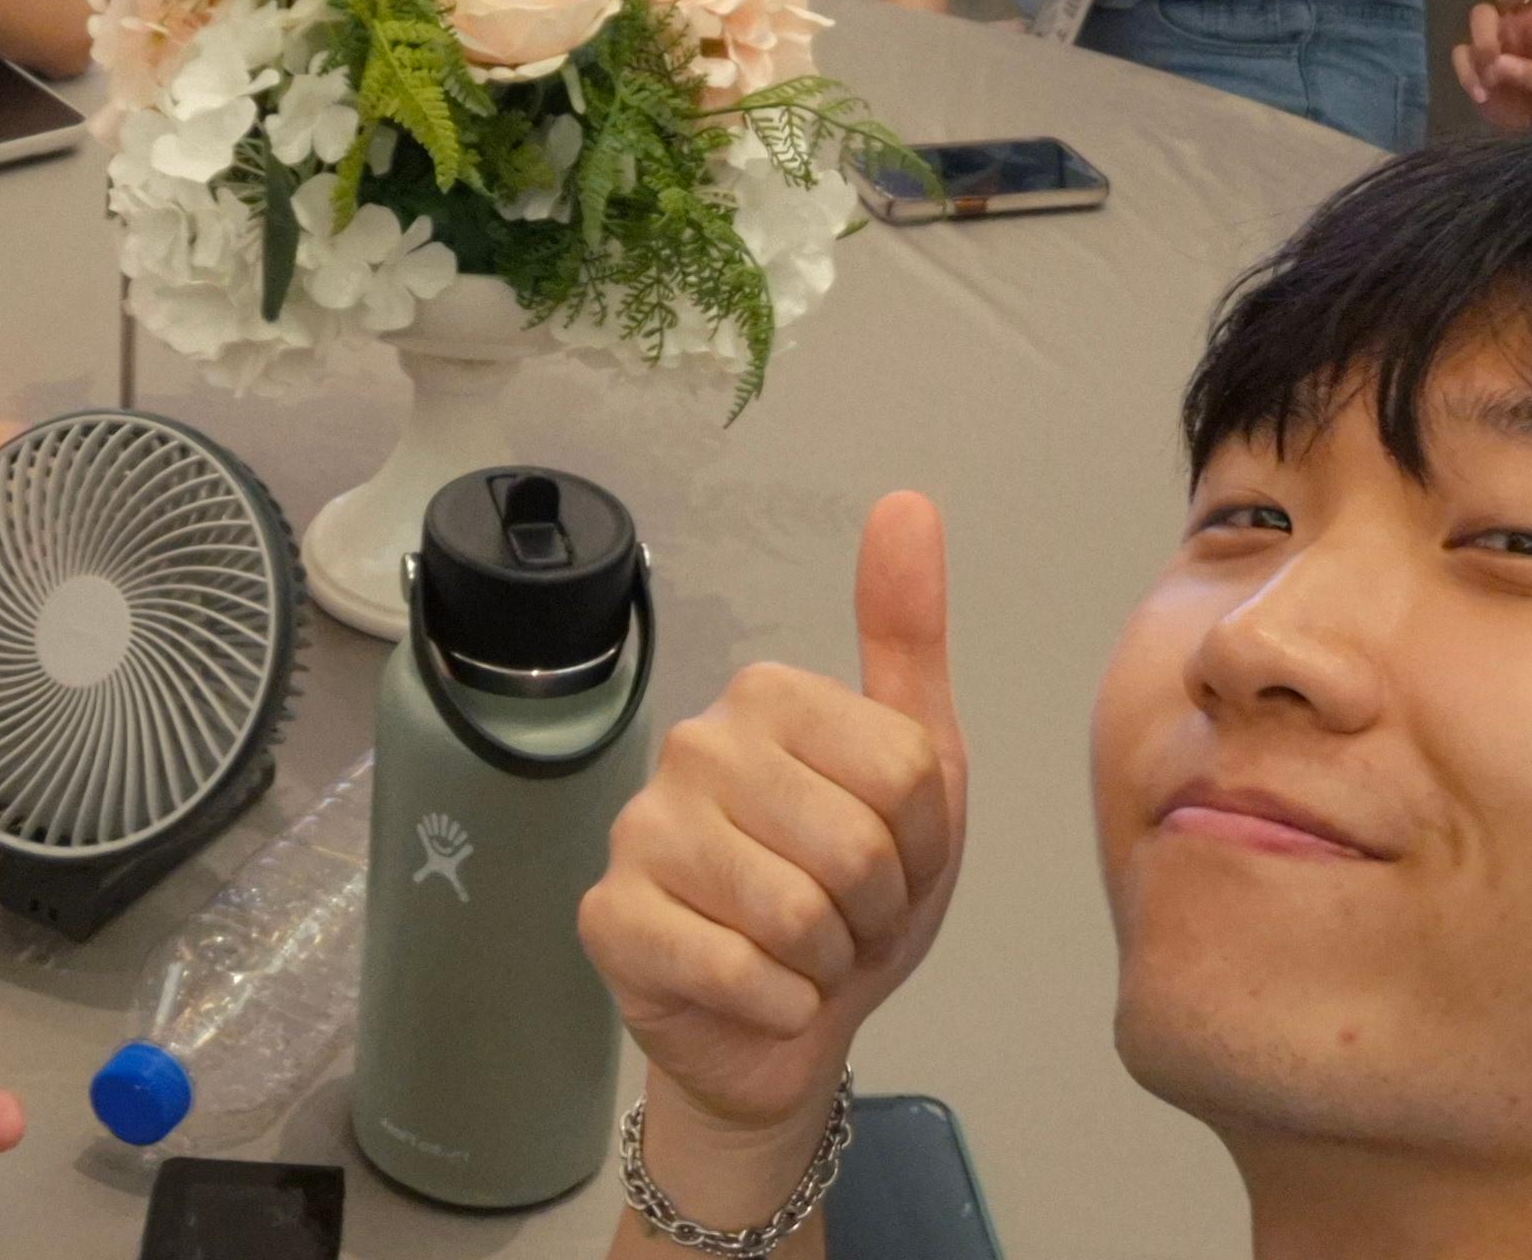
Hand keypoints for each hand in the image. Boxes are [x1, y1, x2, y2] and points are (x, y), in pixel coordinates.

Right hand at [581, 494, 968, 1148]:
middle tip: (844, 919)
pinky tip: (762, 995)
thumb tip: (908, 501)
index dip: (922, 844)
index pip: (905, 771)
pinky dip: (780, 1005)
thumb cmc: (849, 896)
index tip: (891, 862)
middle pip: (856, 844)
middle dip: (874, 910)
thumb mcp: (915, 775)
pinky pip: (739, 970)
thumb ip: (908, 641)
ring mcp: (641, 827)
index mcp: (767, 695)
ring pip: (798, 912)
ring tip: (803, 954)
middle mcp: (694, 742)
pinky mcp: (609, 916)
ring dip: (828, 963)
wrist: (781, 1029)